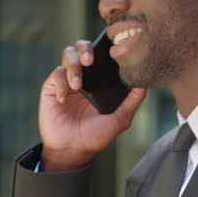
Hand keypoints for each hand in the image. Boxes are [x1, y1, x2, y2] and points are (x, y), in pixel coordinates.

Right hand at [38, 39, 146, 171]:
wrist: (71, 150)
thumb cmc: (95, 136)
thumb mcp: (119, 120)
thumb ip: (132, 101)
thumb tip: (145, 82)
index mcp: (100, 81)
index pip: (102, 55)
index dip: (105, 48)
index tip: (110, 50)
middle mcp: (85, 77)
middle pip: (82, 46)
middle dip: (86, 48)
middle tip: (90, 61)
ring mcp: (68, 80)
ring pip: (68, 55)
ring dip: (73, 66)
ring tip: (78, 85)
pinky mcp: (52, 87)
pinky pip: (56, 74)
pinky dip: (61, 83)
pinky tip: (64, 99)